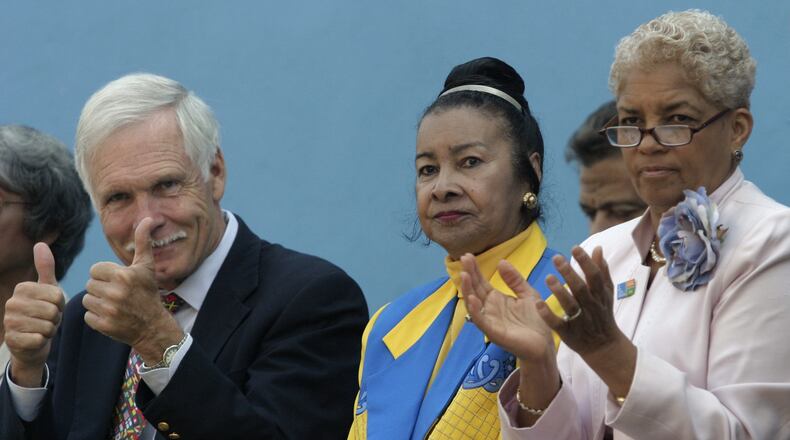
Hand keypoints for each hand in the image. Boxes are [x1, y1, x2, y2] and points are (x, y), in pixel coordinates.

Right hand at [4, 242, 64, 386]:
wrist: (31, 343)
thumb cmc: (42, 313)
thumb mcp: (47, 289)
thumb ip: (45, 268)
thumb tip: (40, 243)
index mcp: (22, 288)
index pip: (57, 295)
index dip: (60, 304)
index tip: (52, 306)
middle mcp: (12, 303)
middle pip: (52, 310)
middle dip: (56, 318)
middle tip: (48, 320)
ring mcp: (9, 322)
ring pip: (47, 325)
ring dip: (50, 329)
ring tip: (42, 328)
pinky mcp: (12, 340)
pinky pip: (39, 339)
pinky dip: (43, 341)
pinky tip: (36, 339)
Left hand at [83, 218, 182, 363]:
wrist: (153, 325)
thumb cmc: (148, 293)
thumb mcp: (146, 266)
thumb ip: (143, 242)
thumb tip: (147, 219)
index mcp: (123, 275)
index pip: (95, 270)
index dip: (105, 275)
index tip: (118, 281)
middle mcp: (115, 292)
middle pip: (90, 284)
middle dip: (101, 288)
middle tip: (116, 294)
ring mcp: (109, 310)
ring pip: (87, 299)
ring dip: (97, 302)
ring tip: (113, 304)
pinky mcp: (103, 324)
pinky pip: (88, 315)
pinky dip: (97, 316)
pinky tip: (111, 315)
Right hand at [460, 254, 554, 363]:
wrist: (545, 344)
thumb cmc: (536, 321)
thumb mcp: (527, 294)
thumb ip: (514, 279)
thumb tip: (501, 261)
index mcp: (496, 299)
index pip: (481, 282)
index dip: (475, 269)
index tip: (468, 255)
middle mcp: (489, 309)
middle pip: (475, 289)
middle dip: (469, 274)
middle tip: (464, 258)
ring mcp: (490, 320)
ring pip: (473, 304)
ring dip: (467, 289)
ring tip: (464, 275)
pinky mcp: (494, 332)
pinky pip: (481, 321)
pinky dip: (475, 310)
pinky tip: (471, 298)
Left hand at [542, 246, 635, 396]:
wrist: (604, 347)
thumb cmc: (603, 314)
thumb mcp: (606, 293)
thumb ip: (601, 271)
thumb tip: (597, 248)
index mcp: (600, 295)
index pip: (594, 276)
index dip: (586, 262)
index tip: (575, 248)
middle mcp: (591, 307)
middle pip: (581, 289)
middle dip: (570, 273)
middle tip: (557, 258)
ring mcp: (580, 321)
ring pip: (570, 306)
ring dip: (559, 292)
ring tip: (548, 278)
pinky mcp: (568, 333)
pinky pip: (558, 324)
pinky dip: (548, 315)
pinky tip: (538, 304)